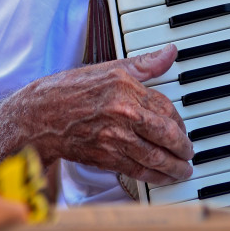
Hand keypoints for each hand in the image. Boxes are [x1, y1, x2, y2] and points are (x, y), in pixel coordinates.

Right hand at [30, 44, 193, 185]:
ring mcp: (114, 138)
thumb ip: (144, 64)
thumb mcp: (111, 69)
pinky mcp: (105, 157)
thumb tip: (170, 52)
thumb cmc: (72, 90)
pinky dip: (153, 176)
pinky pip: (136, 170)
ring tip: (183, 170)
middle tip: (189, 153)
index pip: (165, 107)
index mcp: (127, 90)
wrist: (40, 116)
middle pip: (165, 135)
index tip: (183, 128)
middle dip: (182, 148)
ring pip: (153, 157)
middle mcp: (123, 115)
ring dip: (173, 167)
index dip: (179, 120)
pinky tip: (162, 177)